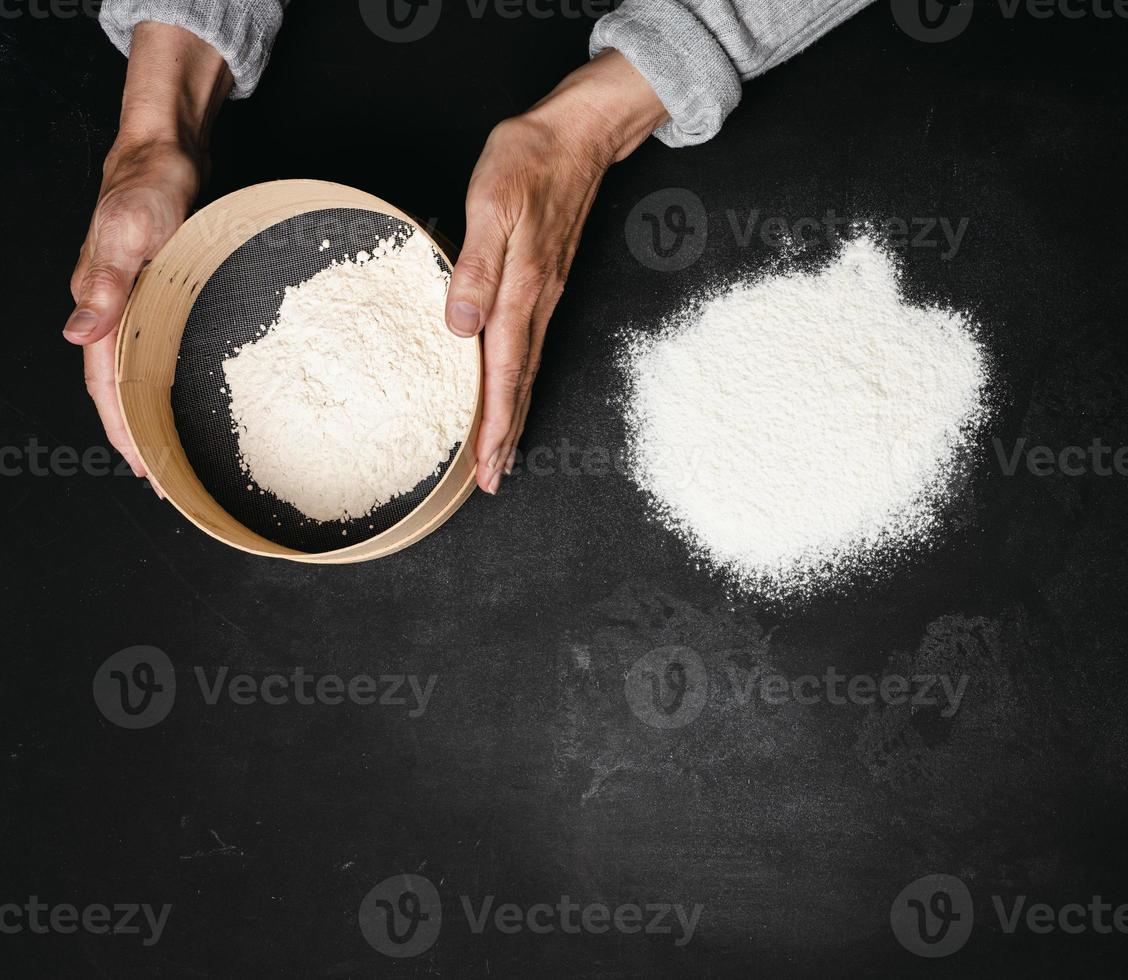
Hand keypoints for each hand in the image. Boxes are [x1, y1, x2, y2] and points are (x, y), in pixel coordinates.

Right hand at [64, 23, 230, 478]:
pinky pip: (161, 348)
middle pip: (122, 388)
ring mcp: (139, 304)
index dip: (122, 430)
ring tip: (177, 450)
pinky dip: (170, 378)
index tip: (144, 470)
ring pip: (141, 372)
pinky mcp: (162, 293)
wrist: (165, 152)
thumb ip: (106, 281)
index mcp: (103, 305)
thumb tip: (76, 334)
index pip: (106, 385)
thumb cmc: (148, 186)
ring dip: (155, 411)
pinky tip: (190, 393)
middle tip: (167, 479)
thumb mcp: (128, 230)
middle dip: (139, 436)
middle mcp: (117, 311)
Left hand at [445, 50, 666, 493]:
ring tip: (504, 454)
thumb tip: (459, 324)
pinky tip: (513, 392)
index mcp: (521, 291)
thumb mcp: (490, 204)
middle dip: (507, 437)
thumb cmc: (527, 163)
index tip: (486, 465)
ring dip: (516, 417)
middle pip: (521, 385)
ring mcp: (545, 298)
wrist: (575, 139)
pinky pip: (531, 349)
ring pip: (528, 372)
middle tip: (494, 481)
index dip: (494, 423)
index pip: (503, 373)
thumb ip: (475, 266)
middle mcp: (537, 304)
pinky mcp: (545, 287)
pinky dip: (520, 383)